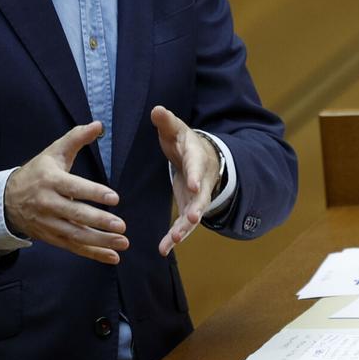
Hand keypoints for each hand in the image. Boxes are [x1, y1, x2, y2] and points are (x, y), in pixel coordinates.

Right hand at [4, 122, 127, 263]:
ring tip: (122, 243)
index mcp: (50, 180)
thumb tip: (99, 124)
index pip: (74, 187)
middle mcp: (48, 203)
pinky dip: (93, 254)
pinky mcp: (51, 237)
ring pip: (76, 235)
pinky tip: (112, 257)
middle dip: (99, 221)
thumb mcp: (55, 151)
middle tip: (121, 225)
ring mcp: (49, 223)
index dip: (93, 193)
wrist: (7, 199)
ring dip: (100, 241)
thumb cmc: (38, 171)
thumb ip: (77, 137)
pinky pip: (73, 247)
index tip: (114, 198)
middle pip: (75, 214)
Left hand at [151, 105, 220, 255]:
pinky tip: (164, 250)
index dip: (197, 176)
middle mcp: (201, 180)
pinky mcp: (190, 207)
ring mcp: (198, 196)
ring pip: (194, 215)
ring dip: (185, 228)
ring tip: (174, 241)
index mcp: (196, 158)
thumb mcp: (175, 129)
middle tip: (193, 218)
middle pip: (202, 196)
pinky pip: (184, 225)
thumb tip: (156, 109)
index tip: (195, 185)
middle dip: (197, 208)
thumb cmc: (184, 141)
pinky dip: (175, 236)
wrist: (201, 156)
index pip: (198, 167)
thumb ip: (166, 121)